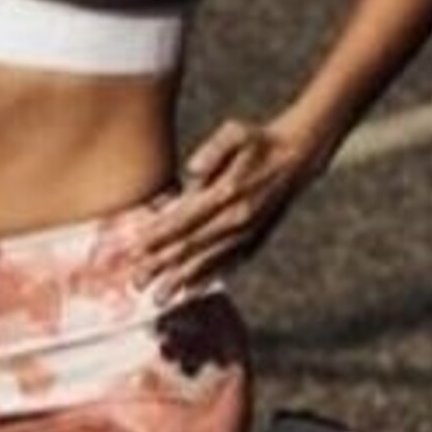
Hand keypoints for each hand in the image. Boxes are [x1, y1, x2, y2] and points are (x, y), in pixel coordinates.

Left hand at [138, 115, 311, 295]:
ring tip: (158, 299)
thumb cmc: (259, 142)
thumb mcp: (237, 133)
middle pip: (191, 246)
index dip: (157, 235)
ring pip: (207, 262)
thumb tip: (192, 170)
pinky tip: (189, 292)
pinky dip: (207, 278)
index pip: (184, 219)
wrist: (297, 157)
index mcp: (228, 192)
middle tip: (135, 282)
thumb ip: (213, 150)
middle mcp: (236, 219)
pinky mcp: (253, 242)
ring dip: (180, 281)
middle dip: (160, 266)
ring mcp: (246, 234)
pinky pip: (227, 265)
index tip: (133, 249)